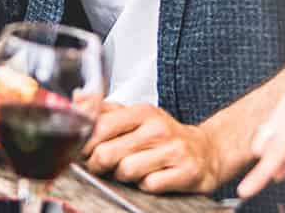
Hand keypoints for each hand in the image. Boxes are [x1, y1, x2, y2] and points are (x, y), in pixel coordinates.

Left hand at [83, 104, 226, 193]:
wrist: (206, 152)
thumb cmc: (165, 136)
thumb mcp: (137, 117)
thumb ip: (105, 110)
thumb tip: (78, 98)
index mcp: (143, 112)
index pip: (101, 125)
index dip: (85, 143)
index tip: (83, 151)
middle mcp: (158, 128)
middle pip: (107, 153)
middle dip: (100, 164)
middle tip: (103, 165)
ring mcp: (173, 150)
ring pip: (126, 171)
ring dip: (123, 176)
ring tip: (132, 170)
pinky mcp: (186, 172)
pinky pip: (149, 186)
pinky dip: (145, 186)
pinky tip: (152, 178)